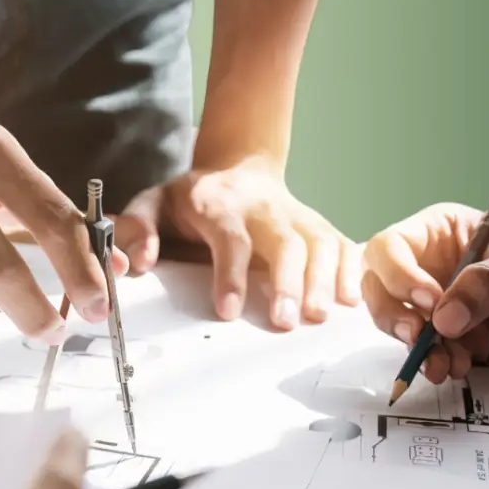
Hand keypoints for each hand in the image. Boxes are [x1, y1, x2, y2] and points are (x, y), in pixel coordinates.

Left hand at [115, 156, 360, 328]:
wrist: (237, 167)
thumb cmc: (192, 198)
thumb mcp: (153, 203)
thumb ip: (136, 229)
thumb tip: (139, 262)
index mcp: (220, 204)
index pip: (230, 238)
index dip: (230, 274)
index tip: (228, 311)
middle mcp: (264, 208)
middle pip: (285, 241)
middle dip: (287, 281)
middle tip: (284, 322)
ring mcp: (296, 214)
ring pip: (319, 242)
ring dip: (323, 280)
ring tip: (319, 317)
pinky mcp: (317, 225)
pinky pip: (341, 243)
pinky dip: (351, 269)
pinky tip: (352, 299)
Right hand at [361, 203, 488, 382]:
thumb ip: (487, 284)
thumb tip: (444, 320)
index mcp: (440, 235)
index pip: (390, 248)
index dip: (398, 275)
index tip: (430, 300)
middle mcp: (429, 270)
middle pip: (379, 290)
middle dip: (393, 316)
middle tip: (420, 337)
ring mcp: (440, 308)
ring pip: (398, 327)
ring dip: (414, 349)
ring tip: (443, 362)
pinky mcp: (456, 341)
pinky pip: (430, 355)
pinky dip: (437, 365)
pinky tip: (458, 366)